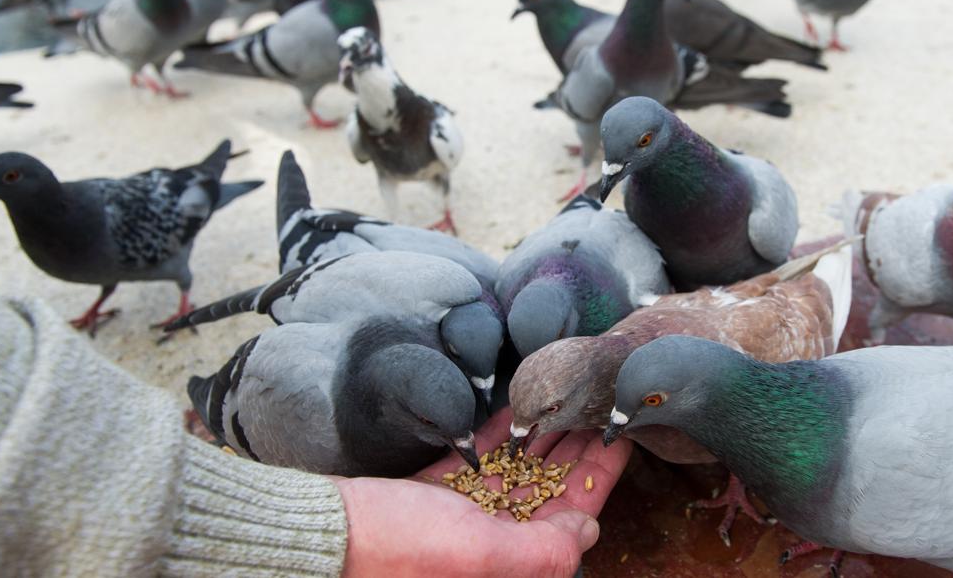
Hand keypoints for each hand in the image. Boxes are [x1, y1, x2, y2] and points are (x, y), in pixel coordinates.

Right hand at [336, 407, 632, 577]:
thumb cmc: (398, 548)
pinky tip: (522, 406)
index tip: (623, 434)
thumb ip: (544, 550)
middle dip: (578, 446)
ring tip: (569, 396)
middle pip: (552, 486)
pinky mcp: (439, 490)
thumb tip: (589, 529)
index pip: (574, 512)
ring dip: (546, 432)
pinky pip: (483, 456)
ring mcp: (466, 512)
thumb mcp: (482, 554)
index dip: (602, 473)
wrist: (328, 534)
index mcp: (511, 557)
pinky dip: (504, 431)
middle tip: (601, 405)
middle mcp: (494, 537)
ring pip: (522, 468)